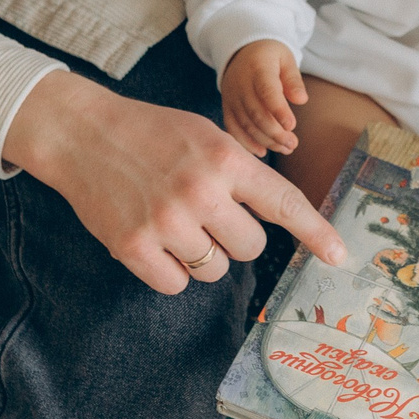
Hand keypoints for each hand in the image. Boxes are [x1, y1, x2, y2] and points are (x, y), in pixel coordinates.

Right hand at [3, 71, 347, 293]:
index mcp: (225, 159)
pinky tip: (153, 241)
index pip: (283, 203)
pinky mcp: (133, 246)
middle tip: (205, 214)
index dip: (315, 232)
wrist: (81, 134)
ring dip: (202, 255)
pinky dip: (170, 271)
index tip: (338, 256)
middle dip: (234, 238)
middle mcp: (200, 191)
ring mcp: (166, 222)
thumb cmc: (150, 134)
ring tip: (173, 221)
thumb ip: (242, 174)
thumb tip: (279, 219)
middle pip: (251, 248)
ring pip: (215, 269)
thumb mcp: (206, 136)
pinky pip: (177, 284)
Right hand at [221, 40, 307, 155]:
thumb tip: (301, 100)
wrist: (241, 52)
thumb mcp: (285, 58)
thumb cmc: (269, 56)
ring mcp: (231, 97)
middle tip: (293, 144)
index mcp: (258, 68)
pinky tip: (262, 151)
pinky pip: (233, 128)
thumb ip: (293, 79)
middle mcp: (240, 84)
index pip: (267, 92)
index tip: (292, 126)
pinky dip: (245, 143)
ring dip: (265, 140)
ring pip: (246, 124)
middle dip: (275, 132)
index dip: (278, 110)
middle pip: (256, 113)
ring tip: (285, 148)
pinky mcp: (227, 107)